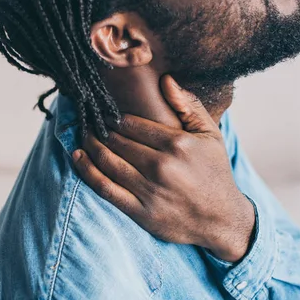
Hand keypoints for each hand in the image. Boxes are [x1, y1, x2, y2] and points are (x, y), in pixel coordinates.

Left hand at [72, 75, 254, 262]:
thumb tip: (166, 80)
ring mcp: (149, 190)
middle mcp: (161, 166)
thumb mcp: (211, 135)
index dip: (112, 116)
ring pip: (107, 161)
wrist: (222, 220)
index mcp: (177, 144)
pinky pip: (105, 188)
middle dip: (97, 128)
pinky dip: (87, 170)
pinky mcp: (140, 211)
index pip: (131, 123)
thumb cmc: (214, 172)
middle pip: (116, 141)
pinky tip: (78, 156)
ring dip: (89, 145)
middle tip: (87, 120)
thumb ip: (188, 105)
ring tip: (82, 134)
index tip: (102, 111)